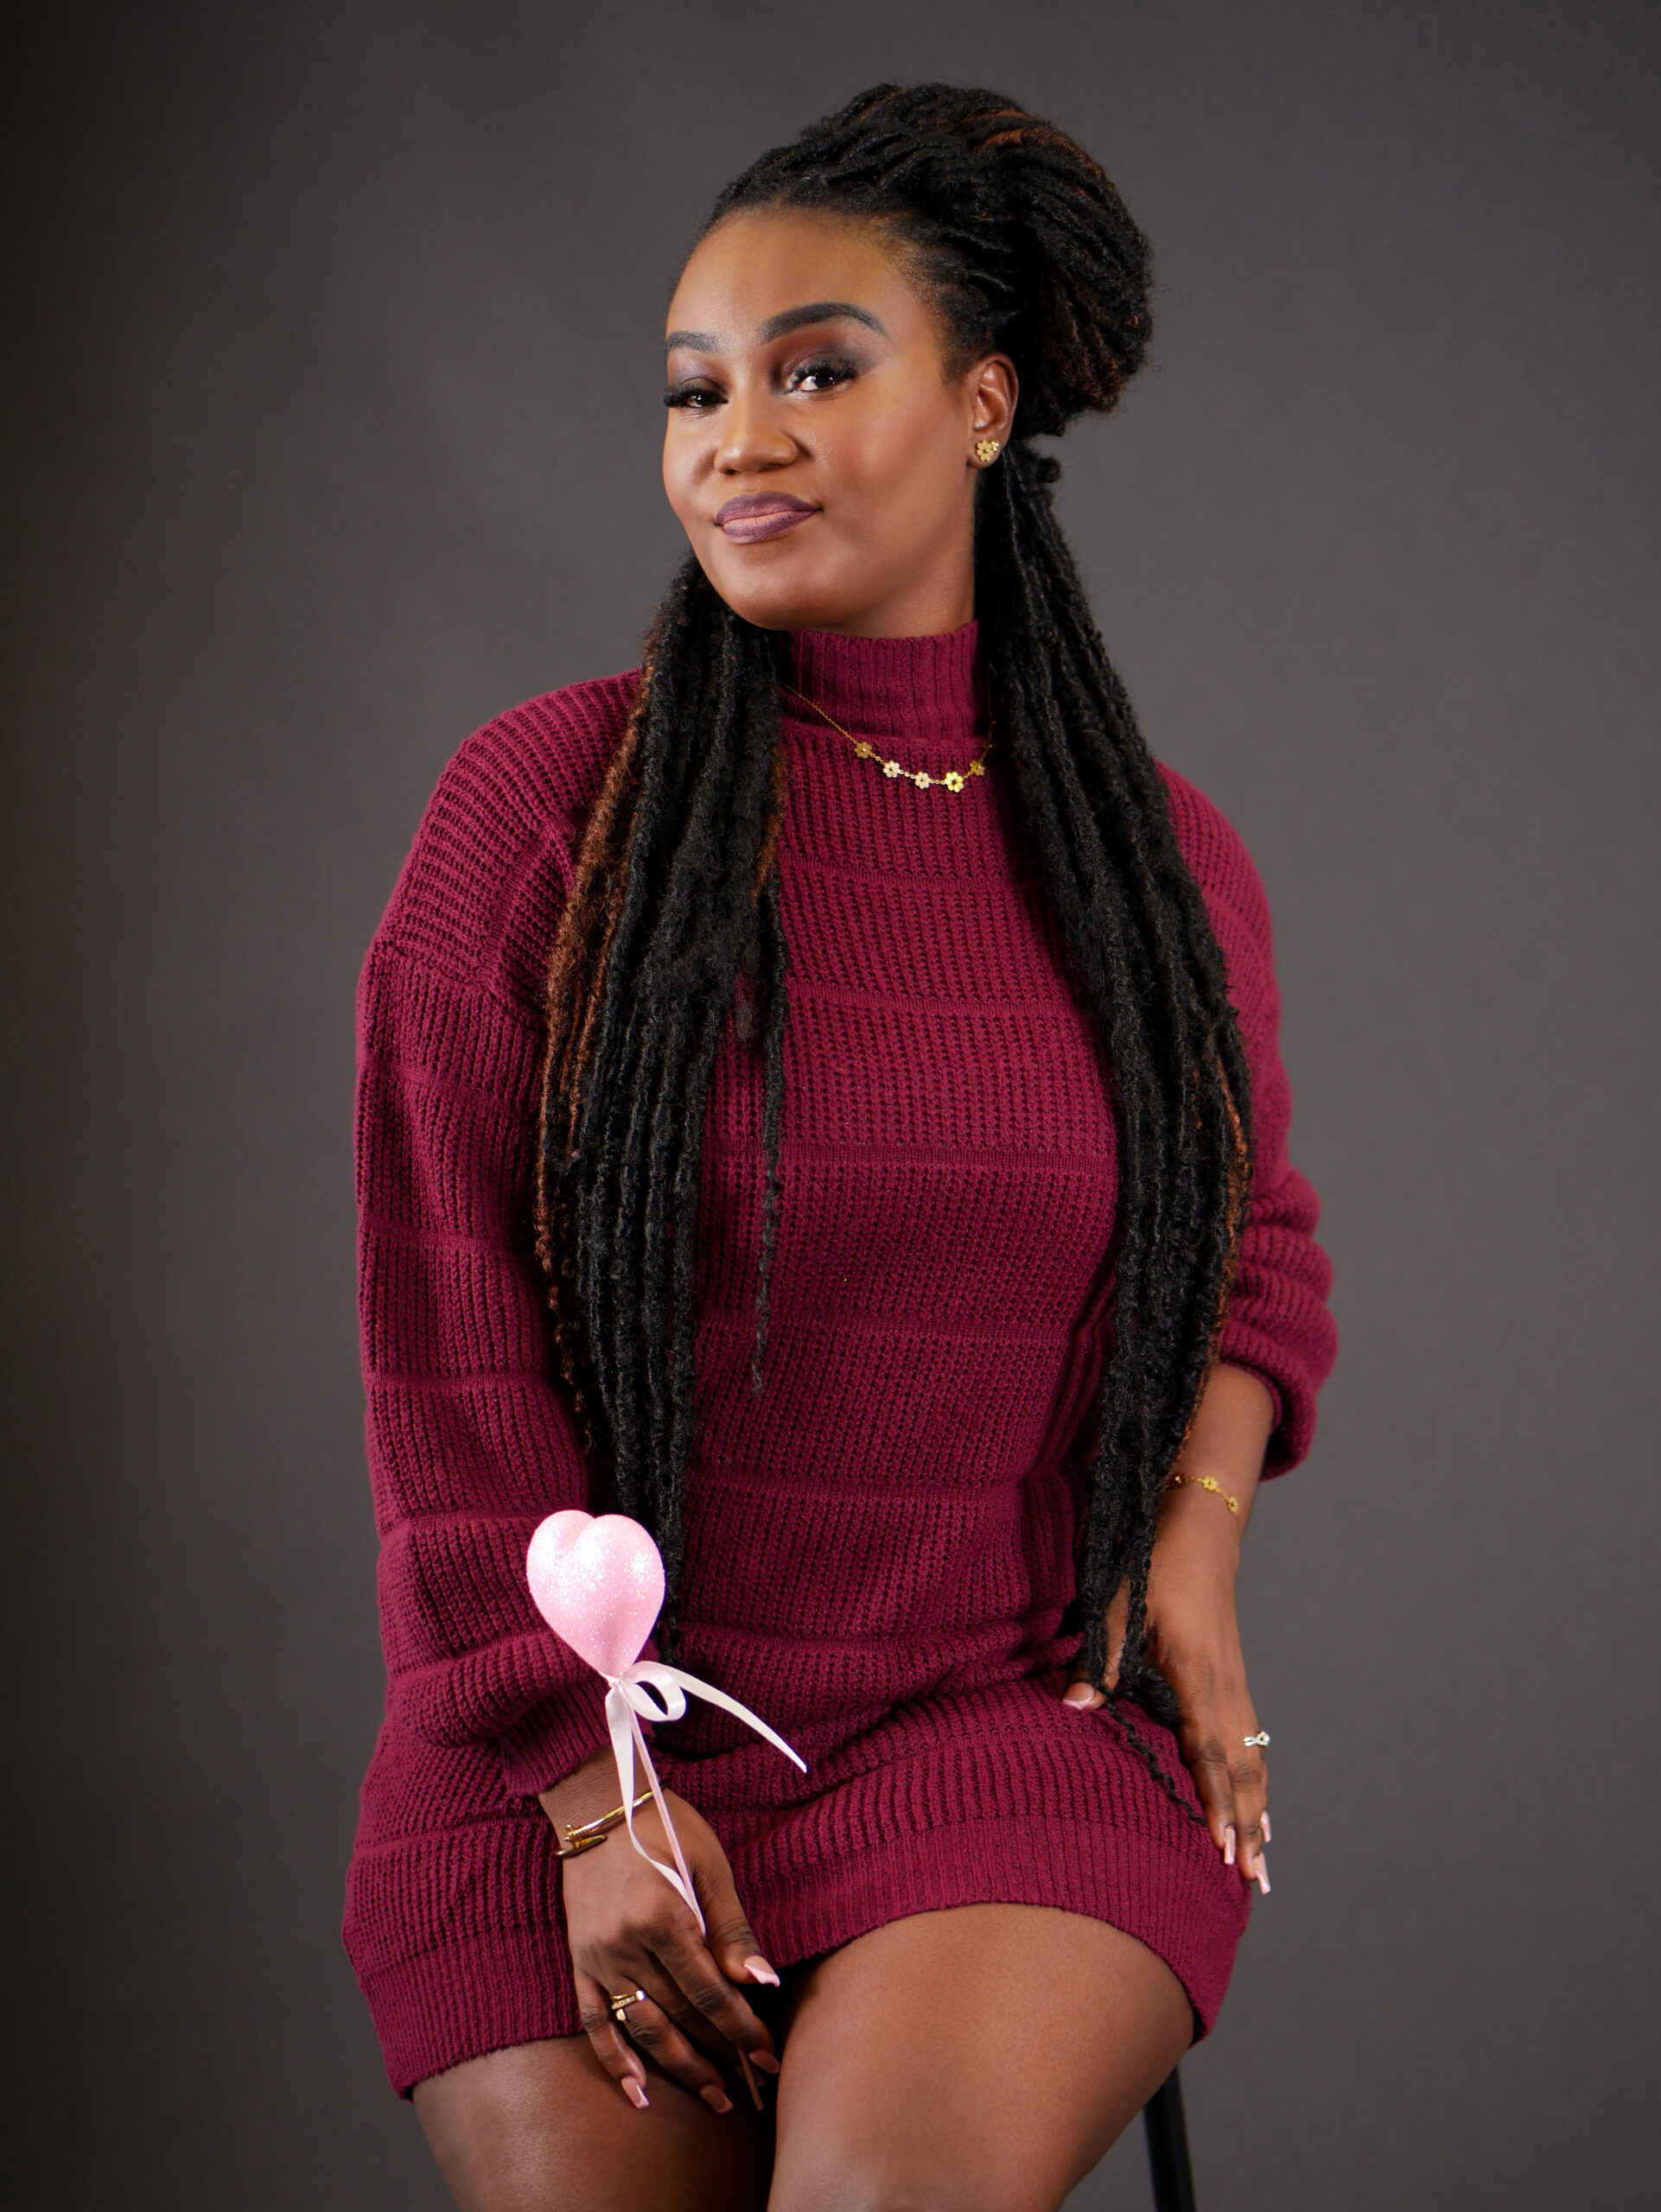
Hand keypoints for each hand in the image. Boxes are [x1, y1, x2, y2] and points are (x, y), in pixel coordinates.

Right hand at [540, 1749, 782, 2112]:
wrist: (597, 1802)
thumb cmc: (665, 1825)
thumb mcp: (709, 1864)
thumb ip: (732, 1927)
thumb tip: (763, 1982)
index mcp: (663, 1917)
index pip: (711, 1993)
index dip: (743, 2031)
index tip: (769, 2059)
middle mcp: (627, 1946)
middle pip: (681, 2017)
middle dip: (721, 2055)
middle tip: (752, 2087)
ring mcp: (598, 1958)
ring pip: (642, 2029)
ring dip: (679, 2069)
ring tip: (712, 2096)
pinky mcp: (578, 1961)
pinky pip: (593, 2022)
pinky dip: (614, 2060)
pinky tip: (638, 2093)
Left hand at [1061, 1480, 1270, 1892]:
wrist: (1200, 1532)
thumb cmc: (1154, 1566)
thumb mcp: (1118, 1606)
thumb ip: (1100, 1660)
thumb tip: (1073, 1706)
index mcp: (1195, 1673)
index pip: (1208, 1750)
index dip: (1216, 1802)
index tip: (1223, 1847)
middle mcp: (1224, 1687)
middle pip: (1242, 1770)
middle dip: (1247, 1827)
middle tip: (1254, 1881)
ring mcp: (1235, 1685)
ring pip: (1254, 1762)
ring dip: (1259, 1814)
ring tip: (1263, 1865)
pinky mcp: (1235, 1682)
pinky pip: (1253, 1744)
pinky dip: (1259, 1784)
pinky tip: (1263, 1811)